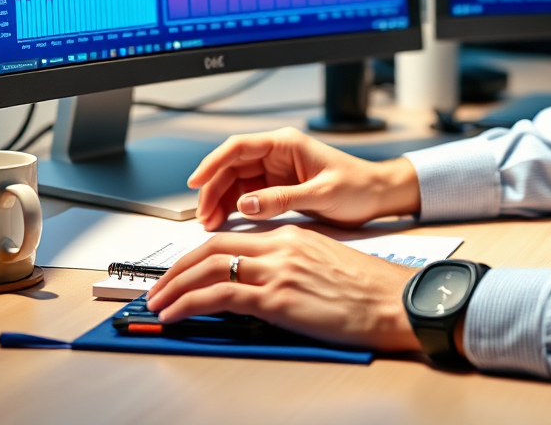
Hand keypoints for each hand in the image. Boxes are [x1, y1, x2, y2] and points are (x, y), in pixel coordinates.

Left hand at [145, 227, 420, 351]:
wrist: (393, 301)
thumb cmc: (369, 291)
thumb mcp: (325, 266)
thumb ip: (292, 266)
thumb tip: (266, 285)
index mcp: (294, 236)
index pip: (234, 237)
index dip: (200, 253)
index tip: (184, 269)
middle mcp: (282, 246)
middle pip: (213, 246)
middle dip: (177, 267)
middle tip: (158, 286)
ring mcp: (278, 270)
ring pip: (208, 266)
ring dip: (174, 285)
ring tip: (156, 302)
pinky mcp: (276, 297)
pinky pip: (218, 294)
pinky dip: (188, 302)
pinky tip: (174, 314)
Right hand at [189, 127, 420, 229]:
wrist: (378, 195)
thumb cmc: (358, 186)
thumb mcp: (321, 194)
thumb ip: (282, 198)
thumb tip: (245, 204)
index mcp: (287, 144)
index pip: (239, 147)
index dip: (213, 162)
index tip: (196, 182)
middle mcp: (278, 154)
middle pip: (232, 166)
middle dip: (213, 189)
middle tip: (203, 216)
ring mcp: (276, 171)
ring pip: (236, 181)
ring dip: (220, 200)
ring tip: (210, 223)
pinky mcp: (279, 187)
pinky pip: (248, 194)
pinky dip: (234, 207)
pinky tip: (226, 222)